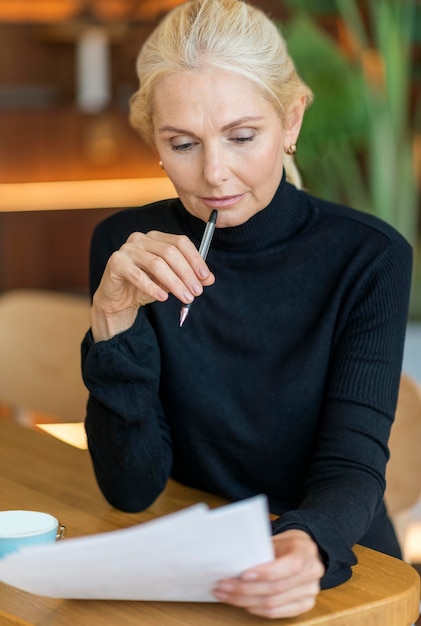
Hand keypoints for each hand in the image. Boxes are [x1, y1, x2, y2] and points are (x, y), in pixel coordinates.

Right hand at [90, 230, 214, 340]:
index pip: (180, 242)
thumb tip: (209, 278)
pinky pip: (137, 275)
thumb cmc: (146, 286)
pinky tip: (163, 298)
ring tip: (185, 298)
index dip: (195, 259)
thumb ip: (188, 277)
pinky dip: (152, 287)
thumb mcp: (171, 282)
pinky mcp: (116, 263)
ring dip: (174, 282)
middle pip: (170, 252)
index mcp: (156, 238)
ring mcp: (127, 249)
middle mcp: (141, 239)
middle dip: (187, 273)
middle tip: (197, 292)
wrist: (119, 300)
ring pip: (156, 263)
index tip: (205, 277)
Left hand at [213, 530, 324, 618]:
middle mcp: (312, 573)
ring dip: (245, 601)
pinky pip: (276, 613)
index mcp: (305, 551)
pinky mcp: (304, 605)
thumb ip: (261, 550)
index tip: (242, 574)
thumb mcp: (277, 539)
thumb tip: (234, 562)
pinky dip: (256, 609)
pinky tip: (242, 602)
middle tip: (224, 585)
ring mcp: (310, 592)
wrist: (304, 552)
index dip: (265, 573)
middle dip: (246, 589)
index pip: (290, 566)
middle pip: (276, 588)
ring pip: (273, 603)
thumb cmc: (286, 544)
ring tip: (226, 594)